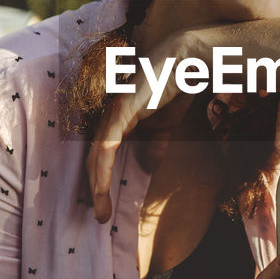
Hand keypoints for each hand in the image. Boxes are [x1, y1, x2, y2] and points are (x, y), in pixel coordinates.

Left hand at [87, 37, 187, 222]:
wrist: (184, 62)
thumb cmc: (172, 87)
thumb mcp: (164, 126)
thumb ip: (154, 145)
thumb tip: (149, 167)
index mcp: (117, 120)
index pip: (102, 155)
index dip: (100, 180)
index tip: (104, 205)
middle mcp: (108, 117)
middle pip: (94, 159)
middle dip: (95, 191)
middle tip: (99, 216)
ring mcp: (112, 113)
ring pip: (97, 157)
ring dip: (97, 187)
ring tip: (100, 212)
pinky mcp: (120, 111)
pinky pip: (107, 146)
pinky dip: (103, 169)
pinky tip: (101, 189)